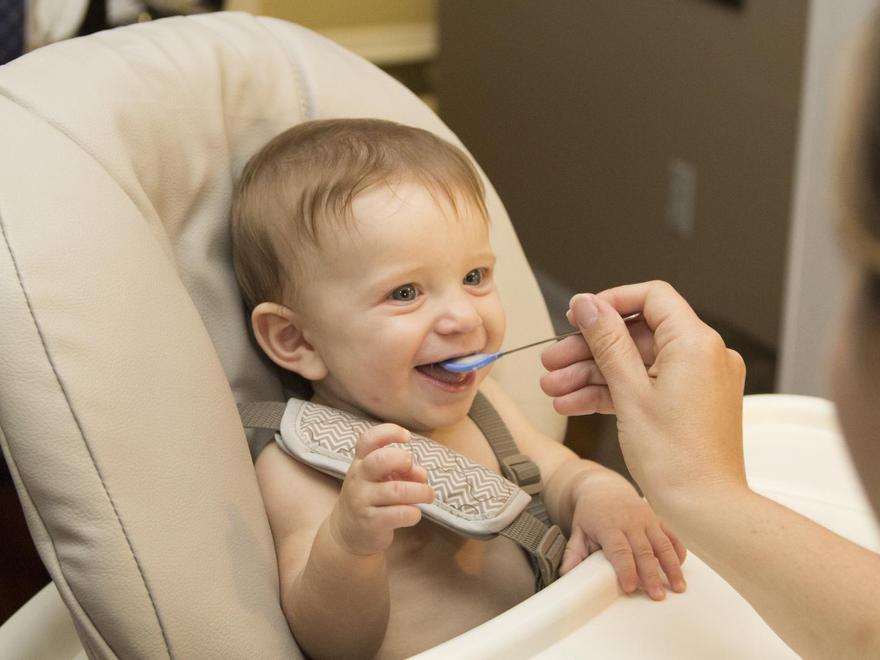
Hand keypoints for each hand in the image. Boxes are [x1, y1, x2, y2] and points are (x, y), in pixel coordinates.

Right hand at [329, 424, 433, 555]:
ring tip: (427, 495)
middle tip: (414, 469)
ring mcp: (362, 501)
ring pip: (397, 491)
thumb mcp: (381, 479)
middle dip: (404, 461)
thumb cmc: (371, 498)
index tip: (407, 437)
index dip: (389, 432)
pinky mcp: (371, 522)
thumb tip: (421, 474)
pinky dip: (414, 513)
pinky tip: (414, 514)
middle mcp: (358, 478)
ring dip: (420, 491)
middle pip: (381, 460)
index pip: (368, 440)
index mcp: (360, 462)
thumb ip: (402, 470)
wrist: (347, 533)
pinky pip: (400, 514)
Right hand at [540, 281, 746, 508]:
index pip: (652, 298)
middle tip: (553, 361)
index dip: (610, 302)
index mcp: (696, 343)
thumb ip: (607, 342)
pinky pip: (647, 386)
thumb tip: (588, 305)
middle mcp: (704, 356)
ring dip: (592, 375)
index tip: (578, 316)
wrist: (705, 509)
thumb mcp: (629, 392)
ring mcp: (698, 381)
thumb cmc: (677, 459)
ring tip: (555, 389)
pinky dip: (613, 393)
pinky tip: (575, 404)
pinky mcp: (690, 404)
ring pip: (636, 364)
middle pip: (636, 335)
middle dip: (589, 349)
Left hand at [561, 469, 686, 599]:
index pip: (619, 549)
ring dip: (672, 567)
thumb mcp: (578, 529)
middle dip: (651, 574)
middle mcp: (630, 521)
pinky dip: (678, 551)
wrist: (603, 486)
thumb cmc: (590, 513)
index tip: (630, 588)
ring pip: (663, 544)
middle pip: (644, 550)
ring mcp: (646, 519)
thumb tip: (566, 575)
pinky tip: (680, 568)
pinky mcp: (657, 519)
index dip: (625, 569)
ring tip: (678, 587)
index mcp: (609, 524)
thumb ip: (573, 552)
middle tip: (656, 596)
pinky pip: (671, 536)